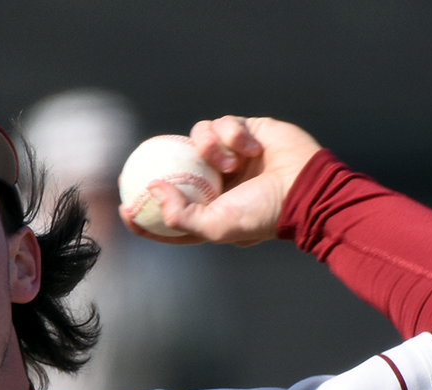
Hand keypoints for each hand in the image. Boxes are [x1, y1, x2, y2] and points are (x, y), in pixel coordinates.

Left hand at [121, 116, 321, 246]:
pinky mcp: (245, 131)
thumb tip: (152, 189)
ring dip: (210, 146)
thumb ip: (181, 215)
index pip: (169, 213)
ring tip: (230, 162)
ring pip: (198, 137)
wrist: (307, 188)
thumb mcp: (216, 226)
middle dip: (159, 168)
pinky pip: (224, 122)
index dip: (144, 213)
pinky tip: (251, 148)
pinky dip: (233, 133)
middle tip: (140, 168)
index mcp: (211, 209)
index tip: (124, 209)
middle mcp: (218, 181)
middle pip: (177, 168)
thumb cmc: (263, 213)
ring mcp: (231, 154)